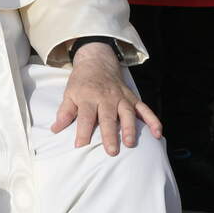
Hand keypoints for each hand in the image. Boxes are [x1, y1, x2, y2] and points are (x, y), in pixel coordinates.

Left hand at [51, 40, 161, 154]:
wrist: (97, 61)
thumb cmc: (82, 82)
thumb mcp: (69, 94)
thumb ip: (64, 112)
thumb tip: (55, 129)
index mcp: (88, 97)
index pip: (85, 116)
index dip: (82, 132)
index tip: (80, 146)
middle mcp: (106, 98)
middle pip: (108, 117)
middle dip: (110, 134)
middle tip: (112, 151)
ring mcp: (121, 97)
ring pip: (127, 113)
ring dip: (130, 128)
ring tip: (131, 143)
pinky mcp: (132, 98)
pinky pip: (144, 109)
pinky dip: (152, 120)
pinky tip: (158, 133)